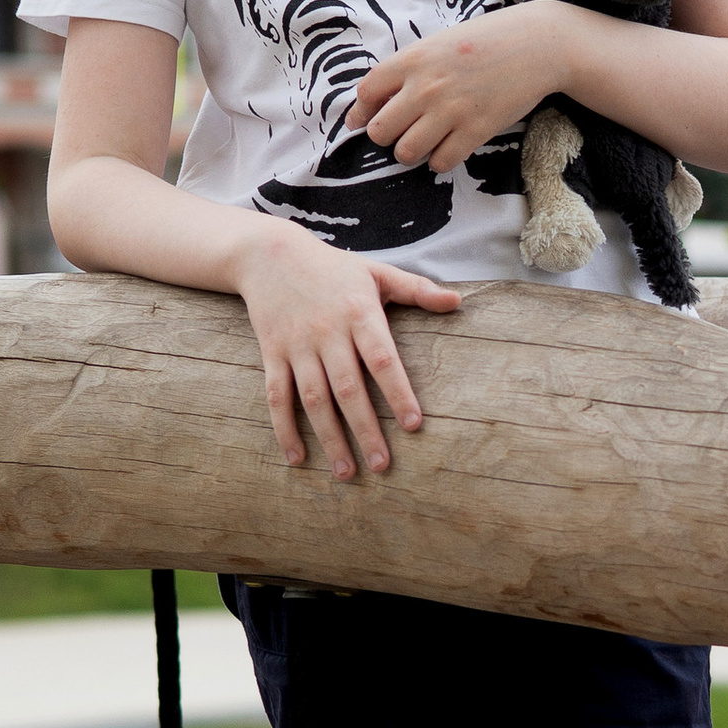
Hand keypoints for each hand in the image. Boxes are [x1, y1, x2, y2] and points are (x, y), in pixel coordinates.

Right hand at [236, 220, 460, 479]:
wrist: (269, 254)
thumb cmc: (334, 268)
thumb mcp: (377, 272)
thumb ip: (417, 290)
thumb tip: (458, 301)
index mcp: (359, 314)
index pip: (382, 359)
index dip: (397, 393)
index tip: (414, 425)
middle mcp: (327, 333)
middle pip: (348, 389)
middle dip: (365, 430)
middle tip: (382, 467)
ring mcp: (297, 346)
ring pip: (313, 400)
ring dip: (329, 438)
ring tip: (346, 473)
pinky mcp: (272, 354)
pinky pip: (277, 397)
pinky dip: (285, 429)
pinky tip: (298, 459)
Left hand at [349, 3, 575, 176]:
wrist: (537, 45)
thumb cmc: (488, 40)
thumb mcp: (440, 42)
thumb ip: (410, 67)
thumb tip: (380, 98)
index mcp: (413, 59)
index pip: (367, 93)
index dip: (360, 112)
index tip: (361, 122)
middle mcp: (426, 86)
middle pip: (380, 131)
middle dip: (385, 137)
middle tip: (399, 133)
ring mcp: (450, 110)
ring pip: (406, 152)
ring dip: (410, 153)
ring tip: (422, 144)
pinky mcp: (475, 131)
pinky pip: (441, 162)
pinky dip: (439, 161)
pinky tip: (447, 148)